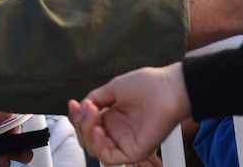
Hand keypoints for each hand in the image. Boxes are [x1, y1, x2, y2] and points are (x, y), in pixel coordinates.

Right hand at [68, 63, 190, 164]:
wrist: (169, 88)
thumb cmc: (148, 85)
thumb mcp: (113, 89)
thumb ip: (94, 99)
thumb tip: (79, 107)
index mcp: (112, 118)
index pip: (86, 125)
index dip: (77, 117)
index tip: (73, 104)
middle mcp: (117, 132)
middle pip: (87, 138)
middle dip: (81, 123)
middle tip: (87, 107)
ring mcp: (125, 143)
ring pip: (94, 149)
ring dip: (87, 132)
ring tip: (93, 114)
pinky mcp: (133, 152)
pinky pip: (109, 157)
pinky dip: (98, 146)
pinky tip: (99, 130)